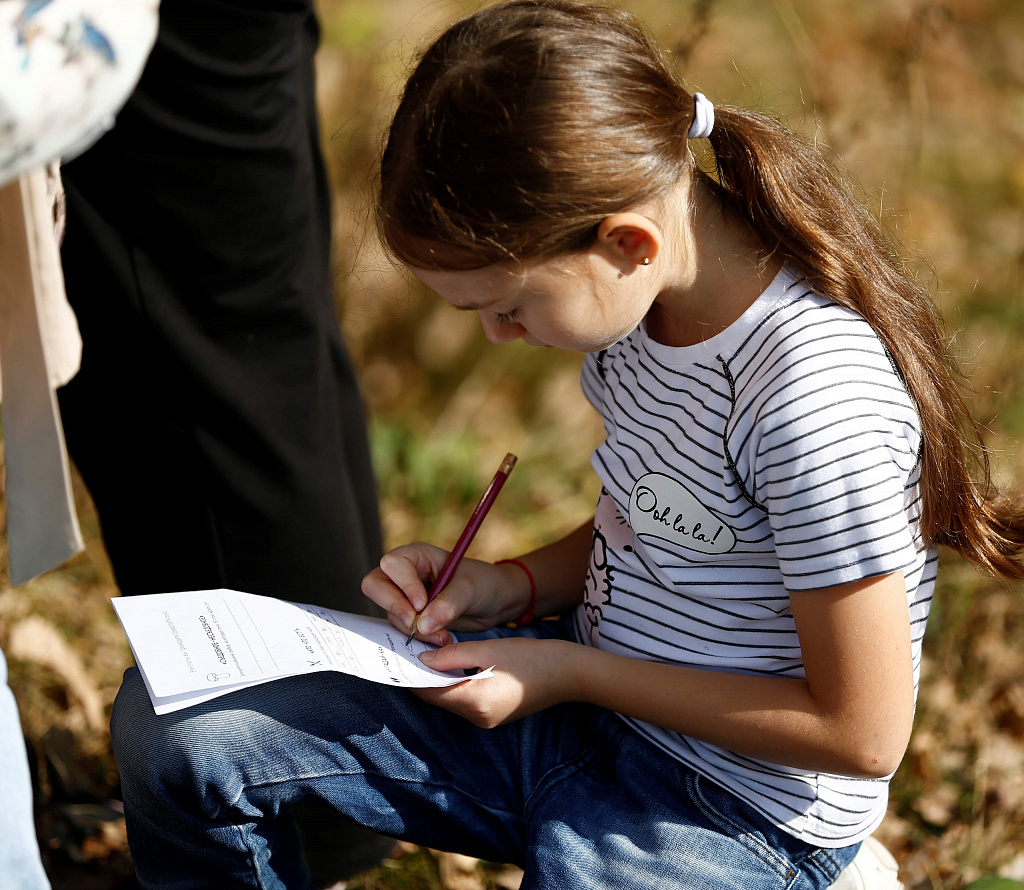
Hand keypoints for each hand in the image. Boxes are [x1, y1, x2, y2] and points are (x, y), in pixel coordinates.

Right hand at [360, 542, 531, 643]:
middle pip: (376, 585)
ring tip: (443, 635)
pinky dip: (417, 637)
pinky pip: (400, 628)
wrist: (497, 602)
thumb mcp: (471, 589)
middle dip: (395, 607)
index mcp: (417, 555)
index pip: (392, 564)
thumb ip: (448, 604)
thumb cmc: (485, 584)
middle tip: (417, 623)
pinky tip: (441, 639)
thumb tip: (423, 624)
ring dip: (412, 628)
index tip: (423, 603)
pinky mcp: (411, 617)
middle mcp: (406, 574)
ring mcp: (405, 596)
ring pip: (389, 612)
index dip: (404, 585)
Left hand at [415, 636, 581, 727]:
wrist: (569, 673)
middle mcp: (477, 717)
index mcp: (474, 701)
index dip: (410, 673)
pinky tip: (452, 665)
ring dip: (437, 680)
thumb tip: (422, 657)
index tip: (397, 655)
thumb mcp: (488, 649)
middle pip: (437, 698)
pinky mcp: (494, 715)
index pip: (429, 691)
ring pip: (450, 699)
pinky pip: (464, 700)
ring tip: (427, 653)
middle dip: (422, 676)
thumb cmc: (531, 657)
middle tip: (408, 650)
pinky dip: (454, 684)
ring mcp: (486, 719)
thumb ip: (452, 655)